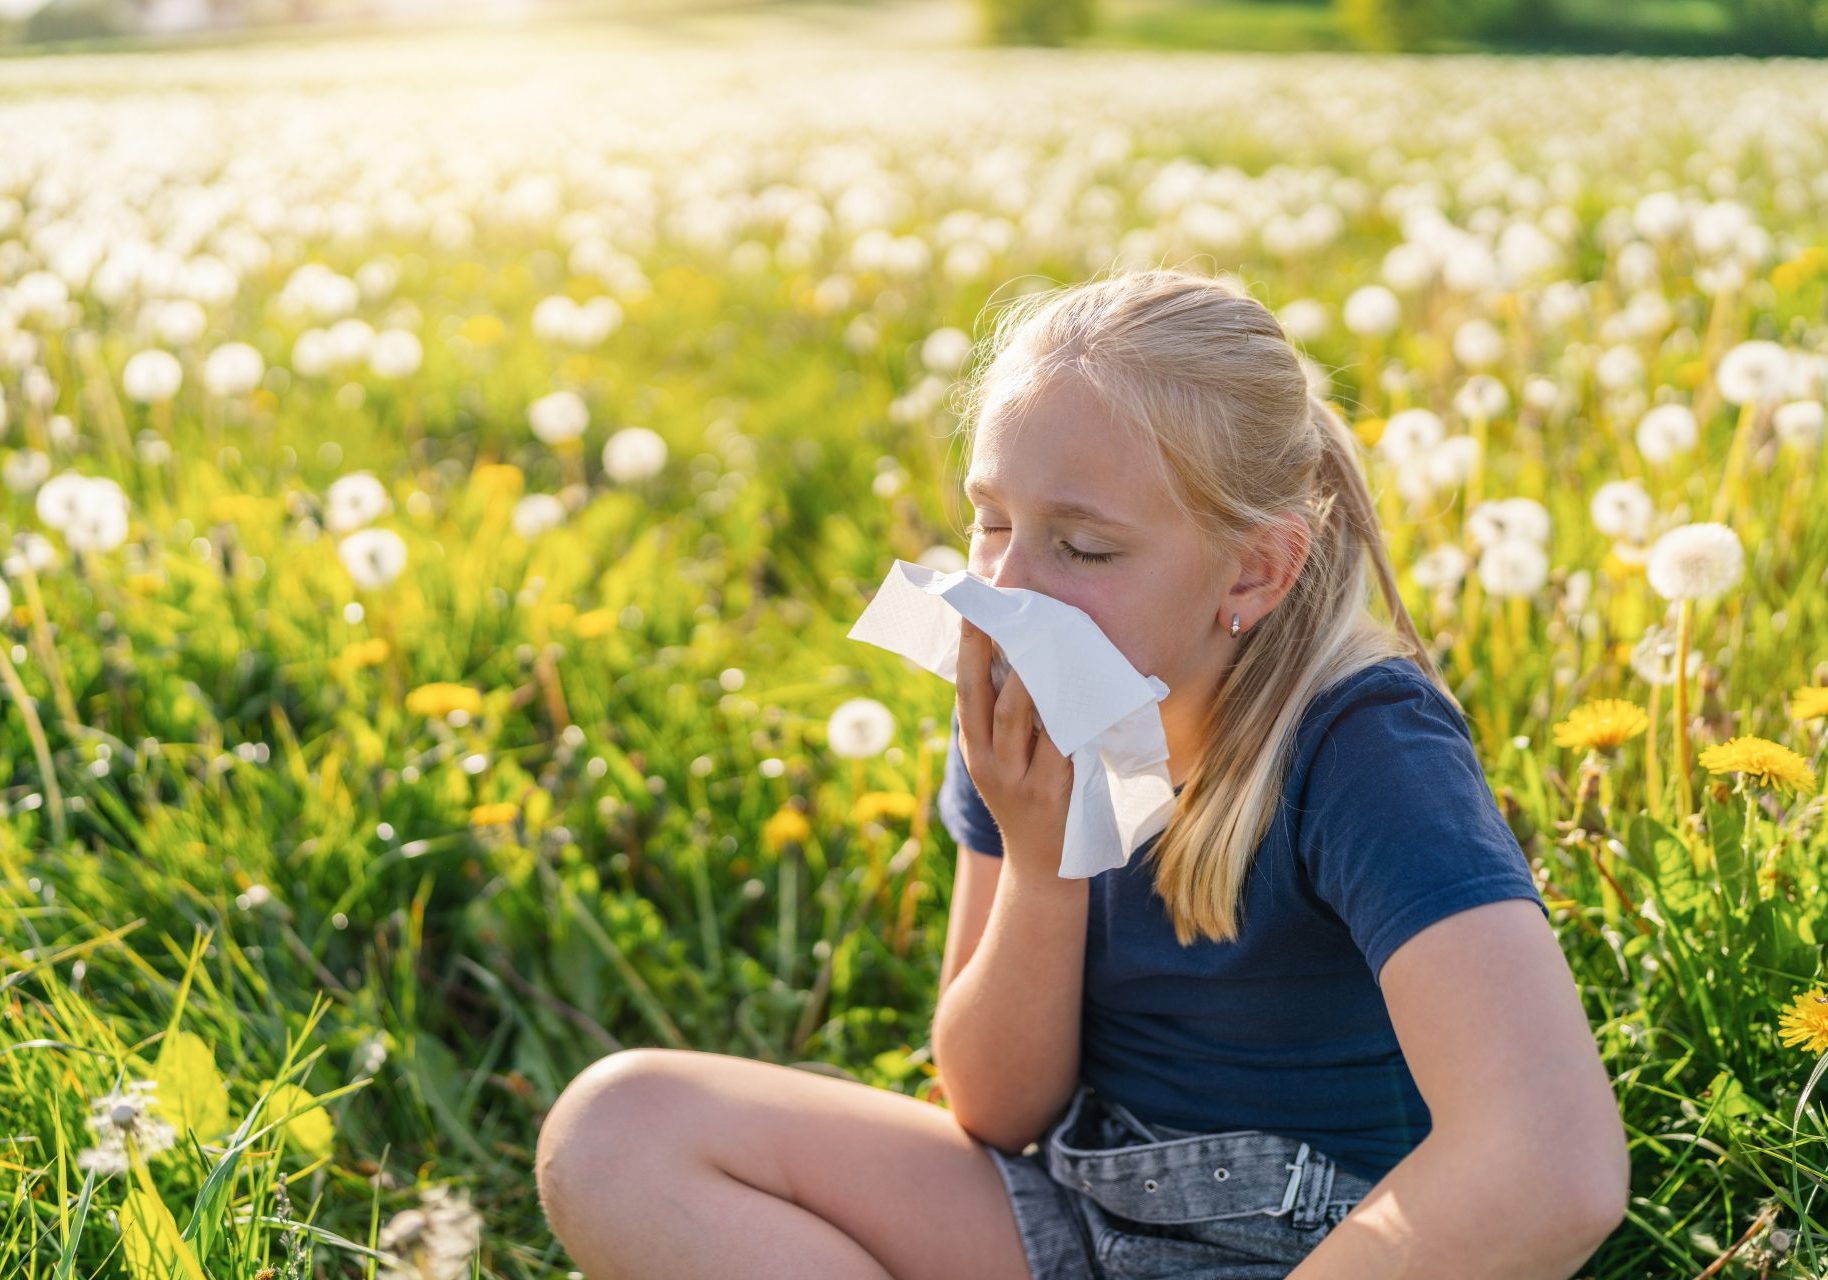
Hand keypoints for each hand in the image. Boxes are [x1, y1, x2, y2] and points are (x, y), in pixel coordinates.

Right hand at [954, 615, 1072, 880]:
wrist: (1043, 866)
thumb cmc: (1028, 801)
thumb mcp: (1001, 764)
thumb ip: (1002, 723)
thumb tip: (1018, 660)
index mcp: (974, 747)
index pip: (965, 688)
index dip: (967, 647)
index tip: (972, 607)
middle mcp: (987, 760)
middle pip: (982, 695)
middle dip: (986, 650)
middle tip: (995, 610)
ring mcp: (1017, 775)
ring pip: (1015, 716)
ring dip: (1027, 675)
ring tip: (1039, 638)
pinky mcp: (1050, 789)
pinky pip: (1058, 742)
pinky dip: (1066, 713)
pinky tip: (1077, 688)